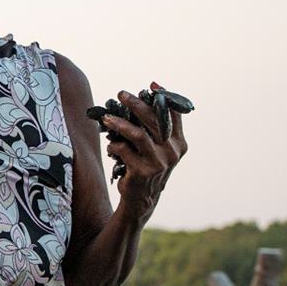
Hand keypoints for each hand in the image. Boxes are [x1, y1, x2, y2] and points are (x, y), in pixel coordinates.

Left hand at [102, 89, 188, 221]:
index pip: (174, 115)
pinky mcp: (143, 172)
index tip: (152, 85)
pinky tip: (110, 147)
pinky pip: (124, 150)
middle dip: (136, 104)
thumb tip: (139, 100)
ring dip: (120, 123)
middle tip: (121, 94)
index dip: (165, 97)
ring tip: (107, 118)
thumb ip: (155, 128)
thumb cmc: (147, 168)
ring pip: (138, 134)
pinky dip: (114, 146)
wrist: (141, 200)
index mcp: (179, 144)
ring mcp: (159, 162)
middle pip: (154, 120)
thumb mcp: (157, 149)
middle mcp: (172, 152)